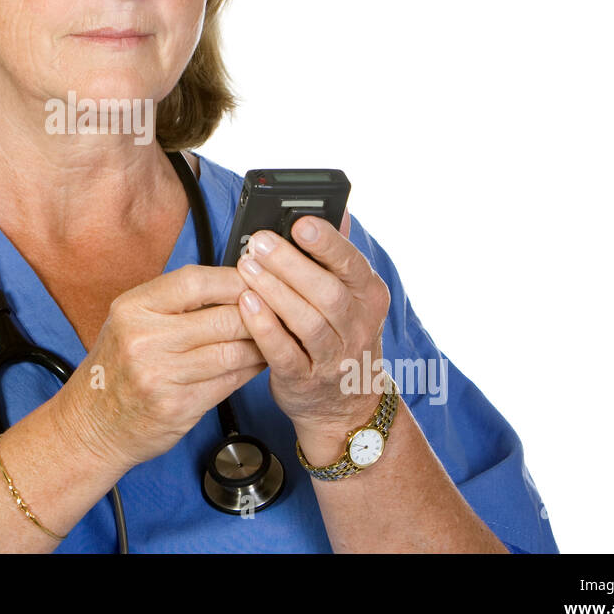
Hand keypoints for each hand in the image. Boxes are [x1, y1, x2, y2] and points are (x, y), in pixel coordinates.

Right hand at [57, 265, 267, 469]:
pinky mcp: (178, 407)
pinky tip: (257, 362)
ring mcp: (161, 376)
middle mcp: (144, 339)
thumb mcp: (130, 321)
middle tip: (278, 310)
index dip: (234, 279)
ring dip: (260, 345)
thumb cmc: (117, 369)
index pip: (196, 282)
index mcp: (133, 308)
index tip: (256, 279)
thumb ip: (174, 302)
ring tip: (273, 337)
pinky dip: (250, 370)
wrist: (92, 424)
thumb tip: (233, 284)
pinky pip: (229, 382)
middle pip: (222, 317)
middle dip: (258, 314)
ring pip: (233, 352)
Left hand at [234, 212, 391, 439]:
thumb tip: (338, 209)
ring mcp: (334, 358)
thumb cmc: (339, 334)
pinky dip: (264, 328)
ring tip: (246, 267)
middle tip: (258, 242)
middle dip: (291, 264)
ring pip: (307, 322)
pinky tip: (245, 305)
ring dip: (274, 292)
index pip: (352, 265)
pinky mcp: (305, 380)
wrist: (346, 404)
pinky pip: (284, 353)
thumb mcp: (351, 296)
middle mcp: (358, 327)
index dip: (327, 243)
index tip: (299, 223)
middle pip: (327, 292)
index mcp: (369, 297)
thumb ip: (338, 256)